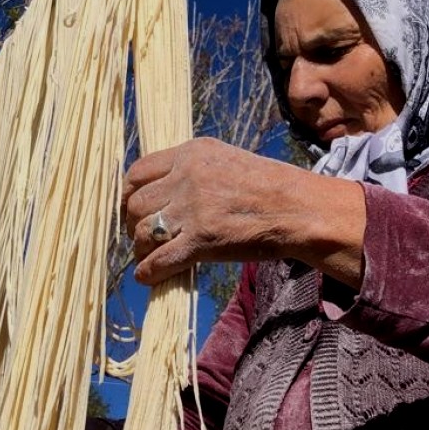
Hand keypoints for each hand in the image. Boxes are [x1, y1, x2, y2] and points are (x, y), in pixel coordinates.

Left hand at [122, 137, 365, 287]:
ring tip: (148, 256)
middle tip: (142, 237)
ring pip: (144, 232)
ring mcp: (193, 208)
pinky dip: (149, 271)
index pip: (137, 172)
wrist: (300, 209)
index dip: (128, 194)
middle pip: (136, 204)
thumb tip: (161, 190)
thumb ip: (191, 169)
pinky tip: (149, 276)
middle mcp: (187, 176)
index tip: (131, 208)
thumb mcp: (226, 160)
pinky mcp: (201, 239)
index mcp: (191, 152)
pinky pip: (159, 260)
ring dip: (142, 249)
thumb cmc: (270, 187)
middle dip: (133, 224)